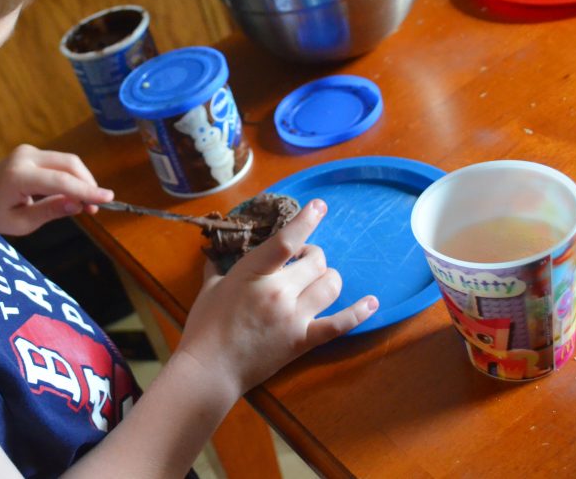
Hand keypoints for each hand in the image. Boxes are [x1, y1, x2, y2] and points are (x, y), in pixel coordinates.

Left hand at [0, 144, 113, 235]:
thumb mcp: (21, 223)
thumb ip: (50, 211)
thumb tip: (79, 204)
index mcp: (18, 177)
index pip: (61, 181)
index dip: (87, 190)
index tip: (109, 198)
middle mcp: (24, 157)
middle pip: (69, 164)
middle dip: (88, 183)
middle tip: (96, 207)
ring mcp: (27, 151)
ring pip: (67, 161)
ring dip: (81, 180)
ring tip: (87, 205)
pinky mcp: (30, 152)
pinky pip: (58, 161)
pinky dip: (70, 176)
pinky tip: (74, 194)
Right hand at [175, 199, 377, 399]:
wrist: (210, 369)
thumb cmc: (204, 327)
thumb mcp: (209, 288)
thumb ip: (216, 267)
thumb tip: (213, 253)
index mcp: (252, 273)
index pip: (286, 241)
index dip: (306, 221)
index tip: (320, 206)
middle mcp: (278, 291)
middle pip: (315, 261)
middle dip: (313, 255)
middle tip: (302, 261)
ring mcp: (294, 316)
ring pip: (330, 284)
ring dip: (327, 277)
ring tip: (316, 280)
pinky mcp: (304, 340)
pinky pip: (340, 323)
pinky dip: (359, 312)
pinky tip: (372, 302)